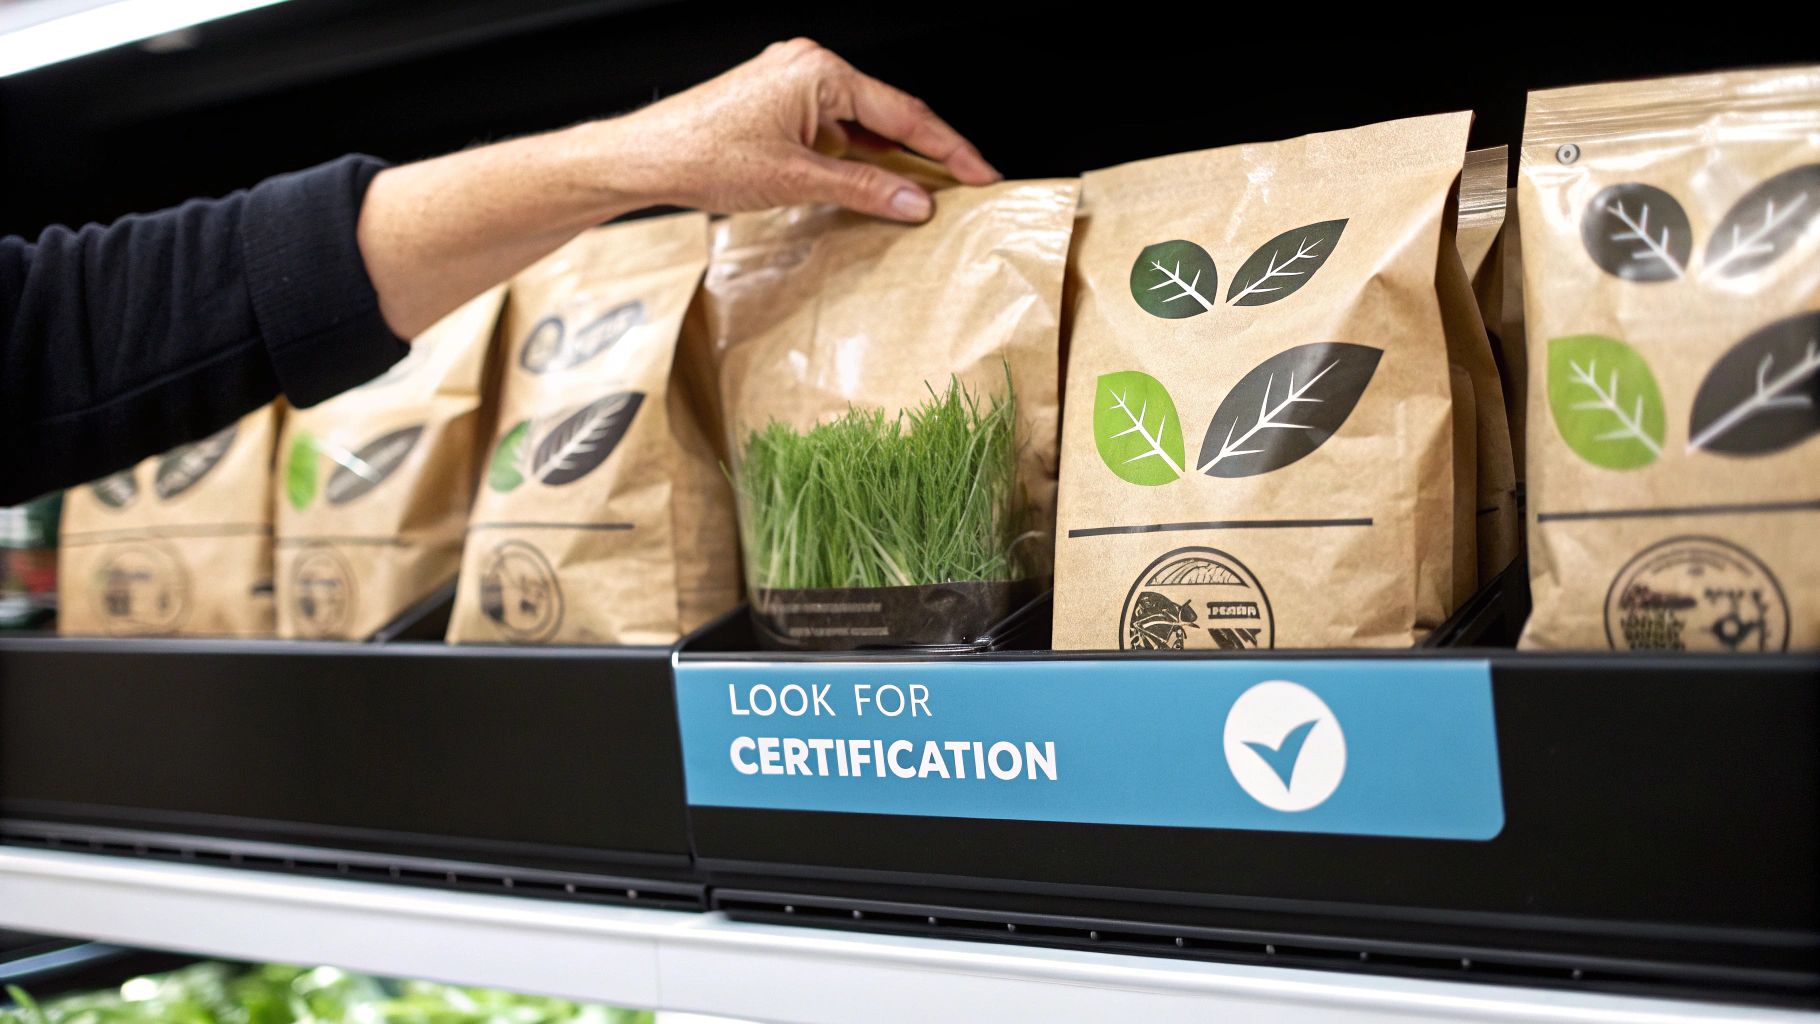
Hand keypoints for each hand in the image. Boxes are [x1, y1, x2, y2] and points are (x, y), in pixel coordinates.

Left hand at [584, 38, 1000, 221]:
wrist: (644, 159)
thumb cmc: (703, 155)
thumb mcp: (797, 180)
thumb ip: (864, 189)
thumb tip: (915, 200)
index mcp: (820, 71)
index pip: (904, 113)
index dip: (948, 149)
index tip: (980, 175)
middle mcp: (808, 68)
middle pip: (887, 114)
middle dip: (925, 154)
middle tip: (963, 187)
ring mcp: (791, 85)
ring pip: (860, 125)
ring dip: (887, 160)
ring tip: (921, 194)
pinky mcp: (776, 105)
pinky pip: (833, 130)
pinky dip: (855, 159)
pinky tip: (870, 186)